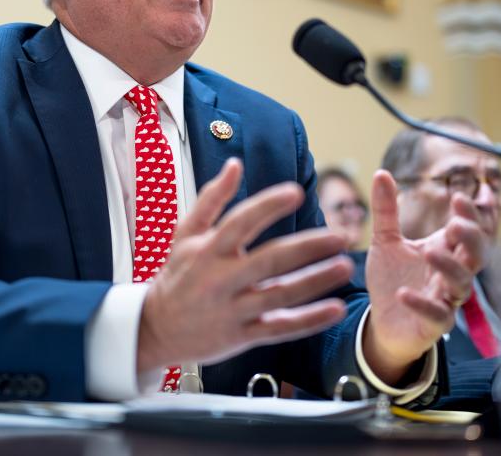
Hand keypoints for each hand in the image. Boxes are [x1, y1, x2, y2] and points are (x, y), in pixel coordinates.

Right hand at [137, 159, 354, 371]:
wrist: (155, 329)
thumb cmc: (176, 275)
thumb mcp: (185, 234)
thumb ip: (212, 198)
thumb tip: (235, 164)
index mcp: (208, 250)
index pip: (240, 222)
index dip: (268, 206)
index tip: (296, 192)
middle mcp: (220, 279)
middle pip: (269, 260)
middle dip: (308, 247)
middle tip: (340, 235)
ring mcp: (232, 310)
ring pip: (280, 295)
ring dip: (315, 281)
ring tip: (345, 266)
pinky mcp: (241, 337)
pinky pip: (280, 328)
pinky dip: (309, 320)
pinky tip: (336, 308)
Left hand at [362, 170, 487, 382]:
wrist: (383, 321)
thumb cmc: (392, 279)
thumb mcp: (385, 241)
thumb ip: (386, 210)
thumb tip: (381, 172)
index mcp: (445, 250)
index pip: (468, 230)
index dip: (469, 215)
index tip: (458, 198)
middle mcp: (451, 273)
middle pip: (477, 255)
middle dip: (471, 238)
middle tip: (455, 225)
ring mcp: (446, 299)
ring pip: (462, 284)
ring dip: (449, 266)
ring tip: (429, 251)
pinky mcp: (434, 323)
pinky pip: (437, 314)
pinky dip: (422, 304)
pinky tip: (404, 292)